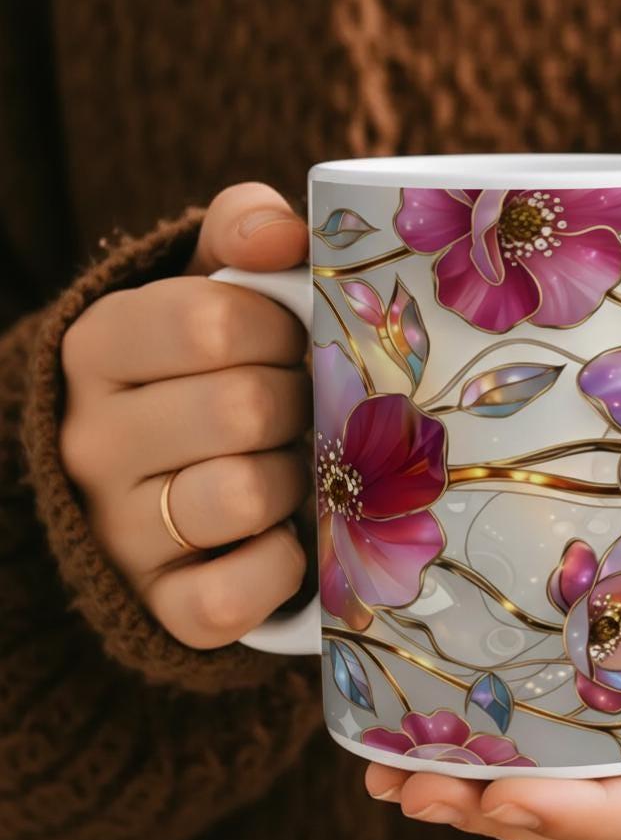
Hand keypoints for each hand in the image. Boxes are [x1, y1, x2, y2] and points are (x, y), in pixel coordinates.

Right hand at [60, 183, 311, 648]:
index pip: (210, 321)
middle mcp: (91, 441)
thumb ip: (240, 235)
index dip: (283, 331)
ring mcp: (117, 531)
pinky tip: (291, 541)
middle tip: (310, 409)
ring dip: (299, 482)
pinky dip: (282, 568)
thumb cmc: (205, 374)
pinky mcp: (159, 605)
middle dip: (302, 406)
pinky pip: (231, 595)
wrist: (160, 485)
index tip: (298, 342)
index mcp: (100, 350)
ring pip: (242, 495)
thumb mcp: (209, 288)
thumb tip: (281, 233)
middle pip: (241, 409)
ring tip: (299, 470)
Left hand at [364, 590, 620, 839]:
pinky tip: (431, 751)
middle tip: (411, 787)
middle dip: (500, 814)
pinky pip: (565, 778)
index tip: (500, 797)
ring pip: (567, 811)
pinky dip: (499, 773)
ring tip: (392, 774)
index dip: (582, 818)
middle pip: (593, 828)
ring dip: (478, 800)